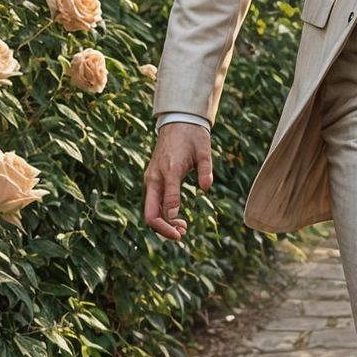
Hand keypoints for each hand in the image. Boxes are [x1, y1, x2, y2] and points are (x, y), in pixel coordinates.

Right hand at [143, 122, 213, 241]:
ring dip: (164, 224)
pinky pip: (153, 203)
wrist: (178, 121)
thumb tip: (206, 188)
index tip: (183, 229)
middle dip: (163, 229)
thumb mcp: (204, 151)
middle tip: (181, 235)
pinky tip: (177, 219)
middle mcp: (154, 177)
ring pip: (151, 210)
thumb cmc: (193, 136)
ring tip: (183, 229)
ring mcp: (151, 179)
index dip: (171, 222)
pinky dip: (162, 215)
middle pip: (150, 213)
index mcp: (168, 171)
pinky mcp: (153, 180)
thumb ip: (205, 169)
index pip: (165, 204)